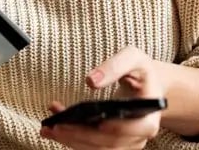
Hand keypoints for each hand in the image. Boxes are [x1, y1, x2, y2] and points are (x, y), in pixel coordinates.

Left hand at [41, 46, 166, 148]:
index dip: (118, 128)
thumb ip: (116, 66)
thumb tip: (91, 81)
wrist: (145, 86)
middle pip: (109, 143)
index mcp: (150, 116)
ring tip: (48, 128)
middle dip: (81, 135)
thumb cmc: (140, 72)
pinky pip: (90, 146)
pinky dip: (71, 138)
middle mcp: (138, 137)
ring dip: (71, 140)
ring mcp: (124, 144)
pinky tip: (53, 127)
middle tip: (57, 125)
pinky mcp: (110, 145)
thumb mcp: (134, 59)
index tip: (99, 123)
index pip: (137, 128)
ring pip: (96, 148)